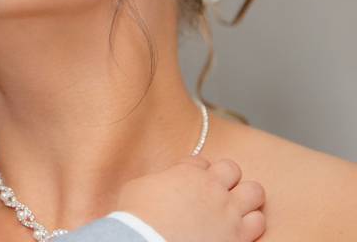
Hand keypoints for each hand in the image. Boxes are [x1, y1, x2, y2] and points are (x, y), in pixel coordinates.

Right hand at [116, 156, 265, 241]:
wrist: (147, 241)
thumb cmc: (137, 216)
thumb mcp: (138, 186)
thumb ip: (157, 179)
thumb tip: (161, 182)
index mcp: (187, 174)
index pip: (201, 162)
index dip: (195, 171)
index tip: (189, 181)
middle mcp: (213, 188)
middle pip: (232, 168)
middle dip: (225, 177)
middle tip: (215, 191)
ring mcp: (228, 212)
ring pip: (255, 192)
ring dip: (245, 198)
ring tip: (233, 208)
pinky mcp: (238, 236)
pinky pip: (259, 222)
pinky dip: (251, 223)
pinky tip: (238, 228)